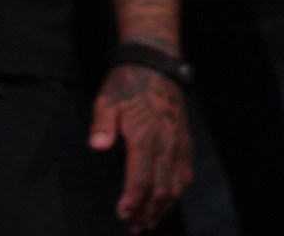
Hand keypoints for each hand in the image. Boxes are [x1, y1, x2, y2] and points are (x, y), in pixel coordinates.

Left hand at [90, 64, 192, 229]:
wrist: (156, 65)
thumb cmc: (126, 83)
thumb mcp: (106, 99)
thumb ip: (102, 125)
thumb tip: (97, 146)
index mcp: (146, 137)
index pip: (141, 179)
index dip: (133, 201)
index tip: (123, 215)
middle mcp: (167, 145)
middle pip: (161, 190)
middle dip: (148, 212)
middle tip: (135, 228)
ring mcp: (179, 145)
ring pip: (176, 186)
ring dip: (163, 208)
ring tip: (149, 222)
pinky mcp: (186, 142)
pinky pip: (185, 175)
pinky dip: (176, 193)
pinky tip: (167, 202)